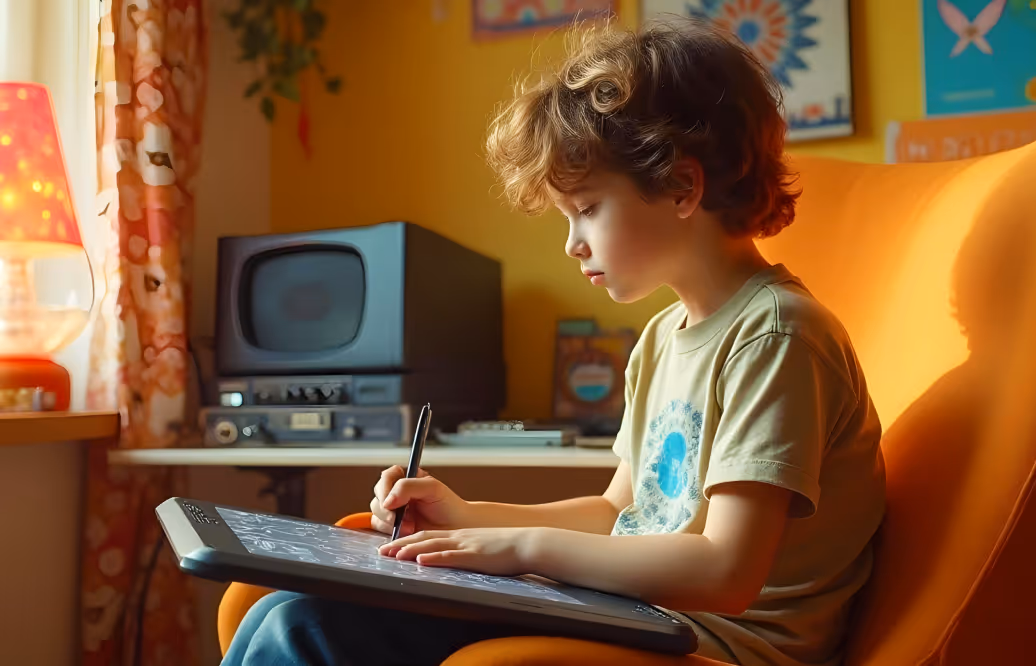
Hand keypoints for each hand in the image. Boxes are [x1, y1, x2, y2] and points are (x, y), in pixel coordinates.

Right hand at [369, 465, 470, 535]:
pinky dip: (389, 532)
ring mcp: (393, 510)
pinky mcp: (392, 527)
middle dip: (386, 510)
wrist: (455, 527)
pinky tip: (406, 532)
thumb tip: (387, 501)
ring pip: (376, 513)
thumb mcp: (432, 488)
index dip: (385, 490)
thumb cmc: (448, 505)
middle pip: (377, 496)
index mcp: (405, 478)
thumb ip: (408, 487)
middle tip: (397, 520)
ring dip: (389, 523)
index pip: (386, 477)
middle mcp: (396, 493)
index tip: (391, 503)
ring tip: (410, 526)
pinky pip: (380, 528)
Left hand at [378, 527, 542, 576]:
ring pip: (434, 545)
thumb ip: (465, 551)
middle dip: (402, 544)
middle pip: (424, 538)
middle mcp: (459, 538)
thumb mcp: (481, 546)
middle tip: (382, 552)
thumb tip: (454, 558)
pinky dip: (435, 558)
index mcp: (459, 536)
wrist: (528, 543)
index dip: (407, 541)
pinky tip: (422, 560)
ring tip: (394, 555)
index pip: (427, 536)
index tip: (391, 547)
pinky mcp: (475, 555)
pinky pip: (452, 556)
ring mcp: (466, 545)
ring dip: (412, 550)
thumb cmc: (507, 549)